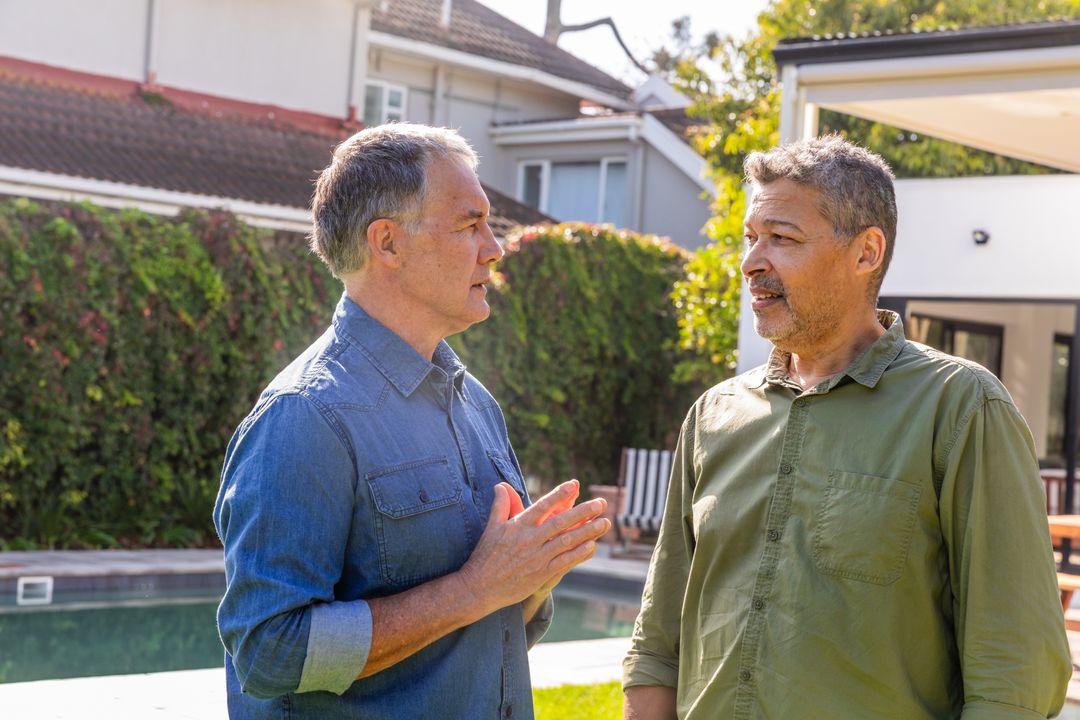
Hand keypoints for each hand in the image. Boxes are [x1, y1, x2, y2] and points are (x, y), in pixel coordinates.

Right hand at [456, 480, 608, 614]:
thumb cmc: (486, 556)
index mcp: (518, 526)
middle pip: (561, 522)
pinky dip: (579, 553)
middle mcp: (530, 540)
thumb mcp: (491, 527)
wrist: (481, 587)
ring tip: (604, 522)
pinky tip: (592, 545)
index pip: (543, 505)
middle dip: (583, 512)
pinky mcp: (541, 574)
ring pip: (567, 541)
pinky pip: (565, 561)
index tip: (574, 484)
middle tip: (601, 503)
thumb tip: (501, 485)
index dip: (559, 494)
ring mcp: (537, 557)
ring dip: (588, 531)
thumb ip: (501, 505)